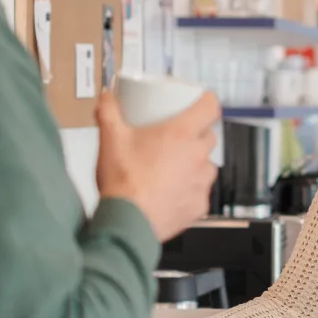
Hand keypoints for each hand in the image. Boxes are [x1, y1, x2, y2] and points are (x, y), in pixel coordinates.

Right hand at [95, 91, 220, 241]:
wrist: (127, 221)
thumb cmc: (123, 180)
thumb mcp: (111, 138)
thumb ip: (108, 111)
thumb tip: (107, 96)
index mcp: (182, 133)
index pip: (210, 107)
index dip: (207, 101)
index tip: (201, 102)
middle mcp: (198, 156)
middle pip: (208, 137)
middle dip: (195, 135)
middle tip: (173, 139)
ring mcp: (202, 182)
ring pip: (206, 165)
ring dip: (193, 164)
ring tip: (170, 168)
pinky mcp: (200, 204)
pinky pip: (200, 192)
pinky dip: (189, 190)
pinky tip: (170, 192)